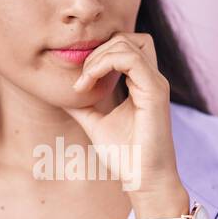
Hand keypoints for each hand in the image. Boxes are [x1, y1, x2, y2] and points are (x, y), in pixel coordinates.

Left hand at [63, 31, 185, 206]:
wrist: (142, 179)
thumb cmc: (125, 156)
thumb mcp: (95, 123)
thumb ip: (82, 105)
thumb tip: (61, 93)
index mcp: (142, 83)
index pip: (123, 47)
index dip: (98, 55)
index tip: (79, 83)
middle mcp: (152, 79)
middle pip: (126, 39)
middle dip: (96, 52)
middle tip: (80, 80)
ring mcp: (156, 83)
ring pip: (127, 43)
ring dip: (98, 57)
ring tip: (84, 82)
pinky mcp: (156, 91)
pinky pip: (129, 59)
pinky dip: (104, 64)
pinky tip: (88, 84)